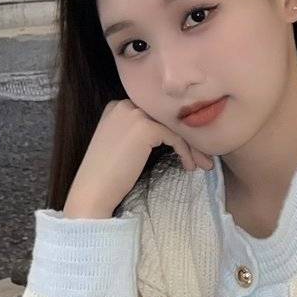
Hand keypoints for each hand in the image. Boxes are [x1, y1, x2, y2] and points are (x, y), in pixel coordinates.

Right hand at [63, 100, 213, 218]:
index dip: (175, 131)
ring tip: (203, 164)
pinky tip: (188, 166)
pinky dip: (185, 151)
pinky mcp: (144, 127)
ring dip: (192, 146)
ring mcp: (133, 114)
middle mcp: (124, 105)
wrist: (93, 191)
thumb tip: (170, 134)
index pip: (155, 114)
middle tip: (203, 158)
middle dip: (188, 137)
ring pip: (174, 126)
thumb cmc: (107, 177)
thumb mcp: (121, 146)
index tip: (189, 149)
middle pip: (166, 118)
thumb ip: (137, 133)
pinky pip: (175, 136)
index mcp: (117, 107)